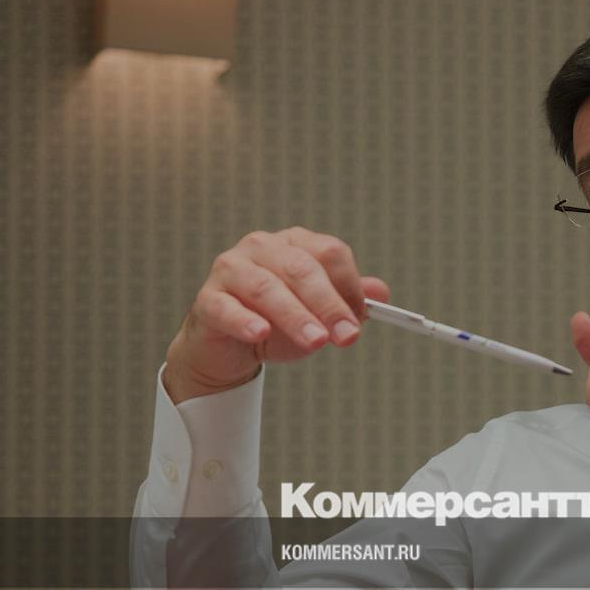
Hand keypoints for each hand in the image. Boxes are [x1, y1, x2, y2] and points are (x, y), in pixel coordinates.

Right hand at [163, 227, 389, 402]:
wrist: (232, 346)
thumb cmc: (279, 322)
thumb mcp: (320, 312)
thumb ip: (350, 300)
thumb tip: (381, 292)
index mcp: (296, 243)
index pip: (329, 253)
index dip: (349, 285)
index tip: (360, 318)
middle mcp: (263, 247)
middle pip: (301, 268)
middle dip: (328, 305)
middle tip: (346, 336)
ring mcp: (231, 269)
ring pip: (266, 288)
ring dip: (295, 316)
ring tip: (316, 342)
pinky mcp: (208, 299)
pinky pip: (226, 308)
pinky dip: (244, 320)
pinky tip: (260, 333)